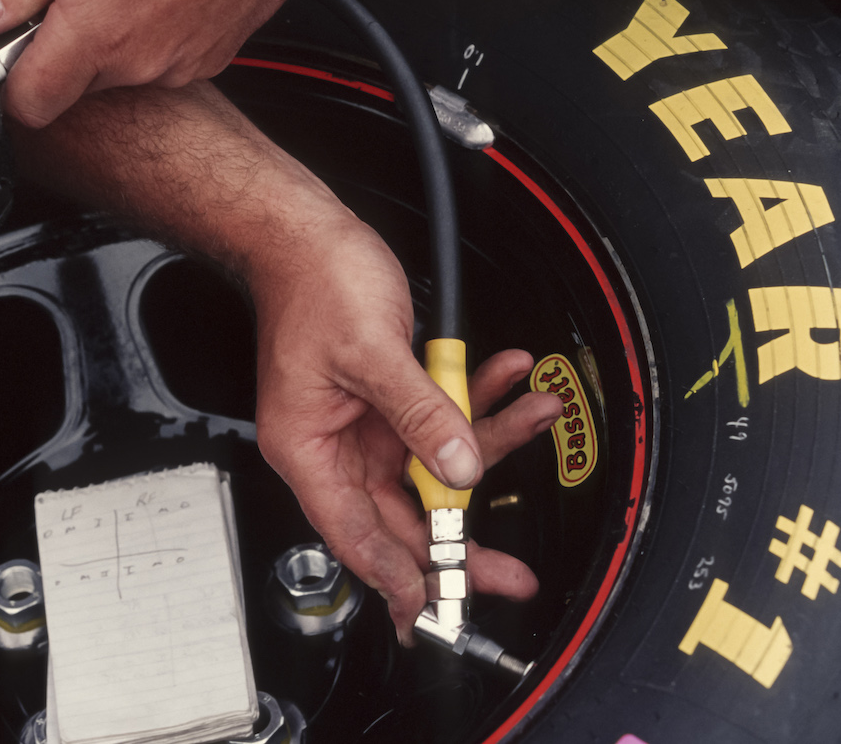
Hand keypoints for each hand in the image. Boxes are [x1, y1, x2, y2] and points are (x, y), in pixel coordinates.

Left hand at [0, 0, 303, 127]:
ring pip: (124, 72)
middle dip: (64, 46)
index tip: (10, 46)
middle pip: (76, 86)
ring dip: (114, 36)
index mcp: (95, 31)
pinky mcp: (216, 56)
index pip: (31, 105)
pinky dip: (157, 31)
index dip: (10, 81)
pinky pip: (166, 60)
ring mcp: (184, 65)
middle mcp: (142, 63)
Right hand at [247, 214, 564, 642]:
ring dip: (488, 440)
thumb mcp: (371, 351)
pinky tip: (509, 380)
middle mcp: (336, 446)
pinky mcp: (390, 398)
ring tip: (534, 416)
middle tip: (510, 572)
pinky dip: (478, 398)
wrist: (306, 231)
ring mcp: (365, 424)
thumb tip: (459, 469)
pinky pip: (442, 416)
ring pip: (434, 464)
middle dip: (463, 536)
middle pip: (403, 515)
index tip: (436, 609)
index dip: (398, 576)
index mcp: (310, 449)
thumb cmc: (313, 283)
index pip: (356, 534)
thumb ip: (421, 413)